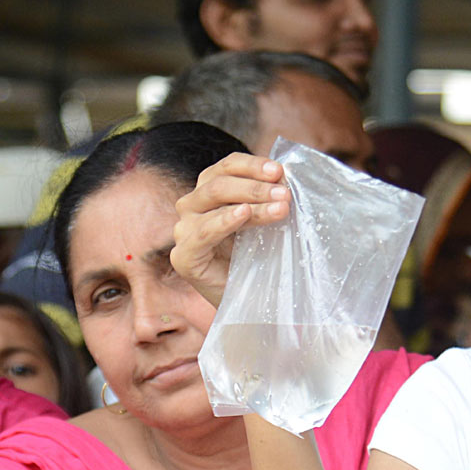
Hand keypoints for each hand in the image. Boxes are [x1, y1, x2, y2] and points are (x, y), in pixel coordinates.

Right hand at [171, 153, 291, 306]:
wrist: (250, 304)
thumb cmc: (259, 260)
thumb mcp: (265, 222)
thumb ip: (269, 199)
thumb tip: (286, 177)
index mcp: (210, 193)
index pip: (226, 167)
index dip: (252, 165)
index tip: (280, 171)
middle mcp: (192, 207)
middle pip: (219, 182)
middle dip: (256, 185)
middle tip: (285, 194)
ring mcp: (184, 231)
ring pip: (213, 200)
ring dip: (251, 200)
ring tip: (280, 207)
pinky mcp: (184, 256)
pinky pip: (202, 232)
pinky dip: (224, 220)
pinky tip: (243, 213)